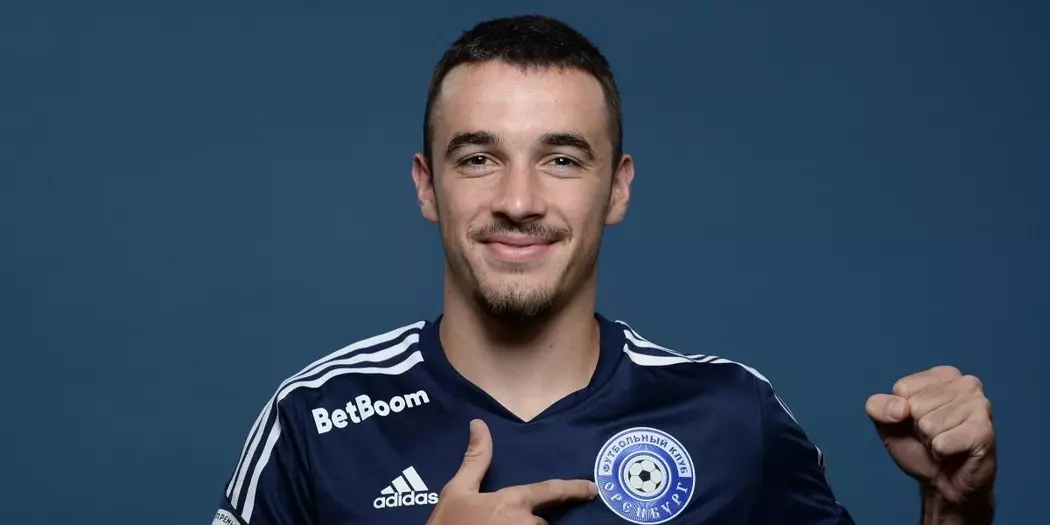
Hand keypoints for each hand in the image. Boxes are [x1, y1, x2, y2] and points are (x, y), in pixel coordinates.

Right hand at [427, 419, 597, 524]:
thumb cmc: (447, 524)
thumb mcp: (456, 490)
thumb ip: (475, 460)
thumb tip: (479, 425)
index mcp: (512, 503)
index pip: (551, 491)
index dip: (575, 489)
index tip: (593, 489)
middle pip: (544, 523)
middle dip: (533, 523)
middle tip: (510, 522)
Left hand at [866, 366, 996, 510]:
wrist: (945, 483)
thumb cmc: (918, 446)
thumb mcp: (887, 423)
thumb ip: (878, 406)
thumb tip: (900, 408)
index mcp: (943, 374)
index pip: (902, 388)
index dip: (902, 411)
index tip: (918, 421)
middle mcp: (965, 383)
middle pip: (916, 405)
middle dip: (919, 428)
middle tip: (934, 436)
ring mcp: (979, 405)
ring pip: (929, 424)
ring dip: (931, 441)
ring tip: (945, 443)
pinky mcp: (984, 430)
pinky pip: (942, 443)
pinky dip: (941, 453)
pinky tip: (954, 452)